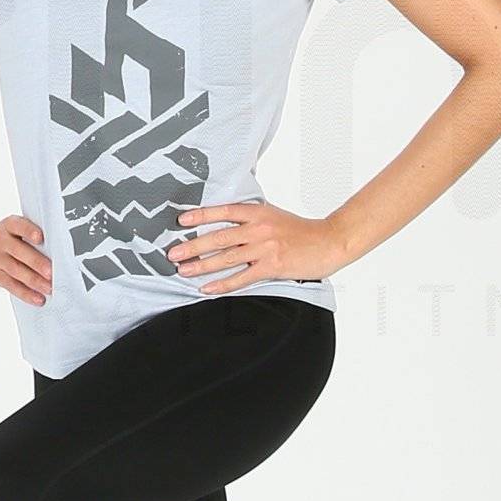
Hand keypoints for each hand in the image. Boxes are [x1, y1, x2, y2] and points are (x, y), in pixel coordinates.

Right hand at [0, 215, 52, 306]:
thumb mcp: (6, 231)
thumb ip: (25, 239)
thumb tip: (52, 257)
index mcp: (7, 227)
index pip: (18, 225)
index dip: (29, 230)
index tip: (40, 237)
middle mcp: (0, 241)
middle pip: (20, 252)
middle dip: (37, 263)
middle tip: (51, 272)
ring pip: (18, 271)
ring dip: (35, 281)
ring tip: (50, 288)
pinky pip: (12, 285)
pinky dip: (26, 293)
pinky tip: (38, 298)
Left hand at [166, 200, 338, 294]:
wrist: (328, 241)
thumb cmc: (300, 230)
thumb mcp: (273, 215)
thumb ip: (250, 217)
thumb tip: (223, 222)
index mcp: (258, 212)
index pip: (224, 212)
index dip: (201, 215)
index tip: (181, 220)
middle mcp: (259, 229)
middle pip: (219, 237)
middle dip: (193, 246)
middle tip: (173, 253)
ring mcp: (265, 248)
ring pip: (226, 258)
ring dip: (202, 266)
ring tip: (183, 271)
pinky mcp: (271, 266)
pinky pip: (241, 277)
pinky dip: (222, 284)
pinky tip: (207, 288)